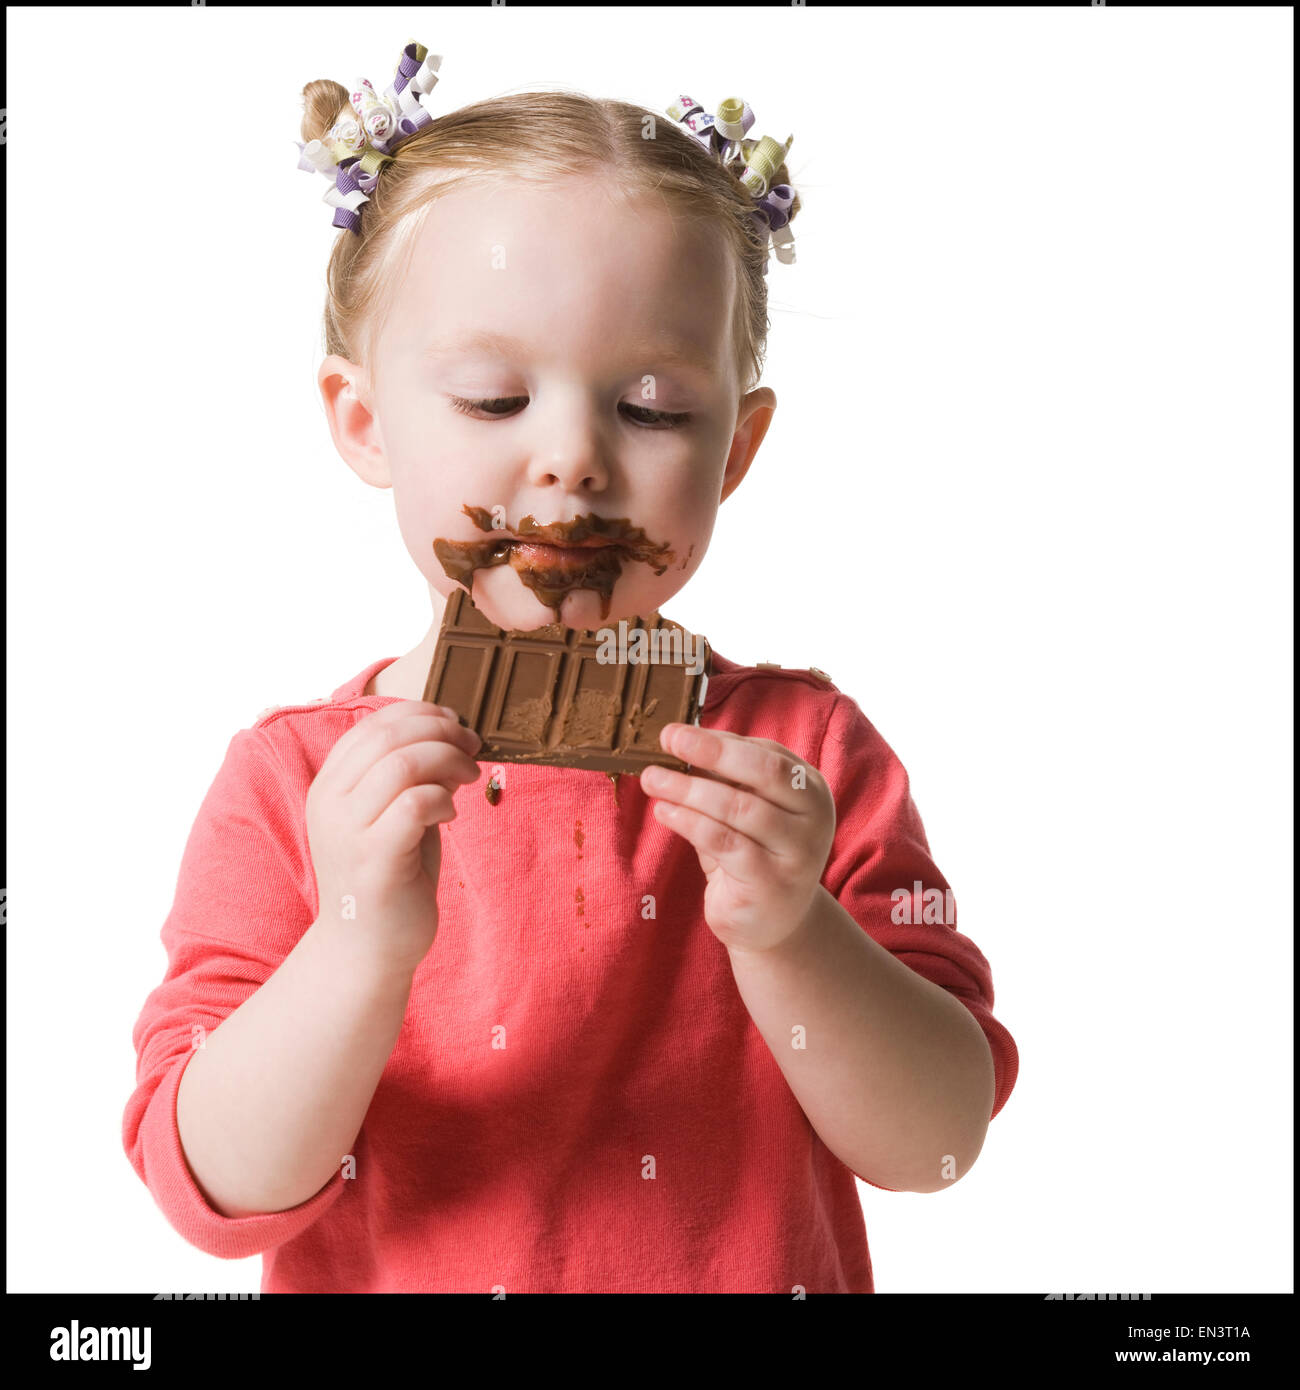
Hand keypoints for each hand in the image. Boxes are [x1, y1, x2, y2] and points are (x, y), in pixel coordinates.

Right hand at [305, 700, 481, 971]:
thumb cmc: (389, 880)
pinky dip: (443, 799)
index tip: (456, 724)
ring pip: (404, 763)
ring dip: (449, 761)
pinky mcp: (374, 860)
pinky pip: (415, 804)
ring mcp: (347, 831)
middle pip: (389, 736)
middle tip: (473, 747)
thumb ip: (409, 777)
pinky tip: (451, 815)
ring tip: (469, 778)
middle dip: (442, 732)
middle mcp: (329, 803)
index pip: (372, 724)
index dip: (420, 714)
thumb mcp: (390, 816)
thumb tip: (449, 735)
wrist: (368, 951)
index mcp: (329, 785)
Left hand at [638, 724, 835, 953]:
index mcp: (811, 790)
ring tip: (652, 779)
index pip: (766, 753)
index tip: (676, 733)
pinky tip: (664, 812)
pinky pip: (723, 842)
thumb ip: (729, 781)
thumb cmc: (754, 856)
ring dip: (688, 789)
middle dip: (711, 751)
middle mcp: (814, 818)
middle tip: (669, 738)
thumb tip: (682, 741)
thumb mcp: (749, 813)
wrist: (774, 925)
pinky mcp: (772, 883)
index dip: (720, 740)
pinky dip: (689, 822)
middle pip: (763, 771)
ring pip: (738, 807)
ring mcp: (797, 852)